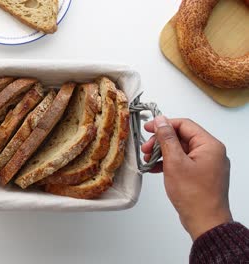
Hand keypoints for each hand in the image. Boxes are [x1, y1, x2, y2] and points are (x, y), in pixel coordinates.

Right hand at [141, 116, 231, 240]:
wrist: (205, 222)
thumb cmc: (193, 194)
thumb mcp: (174, 162)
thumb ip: (167, 139)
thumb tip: (161, 120)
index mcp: (209, 145)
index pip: (184, 125)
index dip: (164, 124)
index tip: (148, 128)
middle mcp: (211, 152)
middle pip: (182, 137)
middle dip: (161, 142)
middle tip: (145, 148)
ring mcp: (207, 164)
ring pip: (181, 150)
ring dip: (163, 152)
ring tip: (147, 159)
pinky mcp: (201, 174)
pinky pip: (183, 162)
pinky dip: (169, 163)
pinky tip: (155, 168)